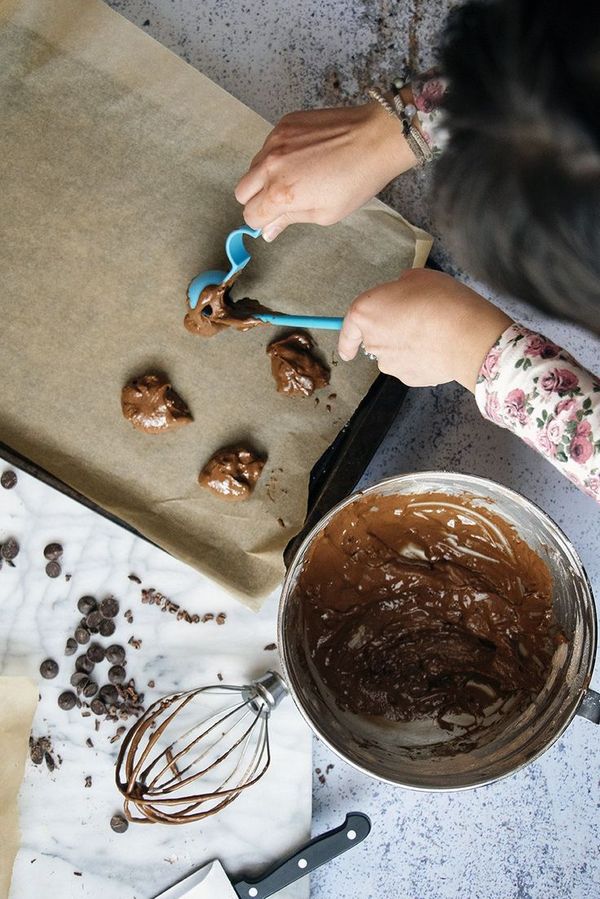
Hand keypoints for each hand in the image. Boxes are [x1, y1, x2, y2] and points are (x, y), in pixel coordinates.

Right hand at [234, 103, 415, 241]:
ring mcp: (275, 141)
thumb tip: (268, 230)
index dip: (262, 221)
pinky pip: (267, 145)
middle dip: (257, 200)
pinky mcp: (284, 124)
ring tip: (296, 176)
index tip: (274, 219)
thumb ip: (289, 220)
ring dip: (265, 176)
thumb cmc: (356, 180)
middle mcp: (271, 165)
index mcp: (280, 194)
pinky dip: (277, 154)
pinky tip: (303, 156)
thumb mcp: (325, 213)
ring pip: (253, 167)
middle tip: (281, 200)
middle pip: (242, 191)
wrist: (375, 139)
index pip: (250, 215)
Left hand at [337, 269, 512, 391]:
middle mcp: (372, 342)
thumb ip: (400, 287)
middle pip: (374, 340)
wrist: (466, 336)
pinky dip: (419, 359)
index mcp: (366, 312)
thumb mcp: (417, 278)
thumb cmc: (441, 300)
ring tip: (432, 333)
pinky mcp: (408, 378)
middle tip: (414, 319)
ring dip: (405, 346)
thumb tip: (402, 294)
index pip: (348, 328)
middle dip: (388, 333)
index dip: (346, 339)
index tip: (346, 351)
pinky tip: (438, 348)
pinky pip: (410, 366)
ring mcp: (389, 364)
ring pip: (393, 355)